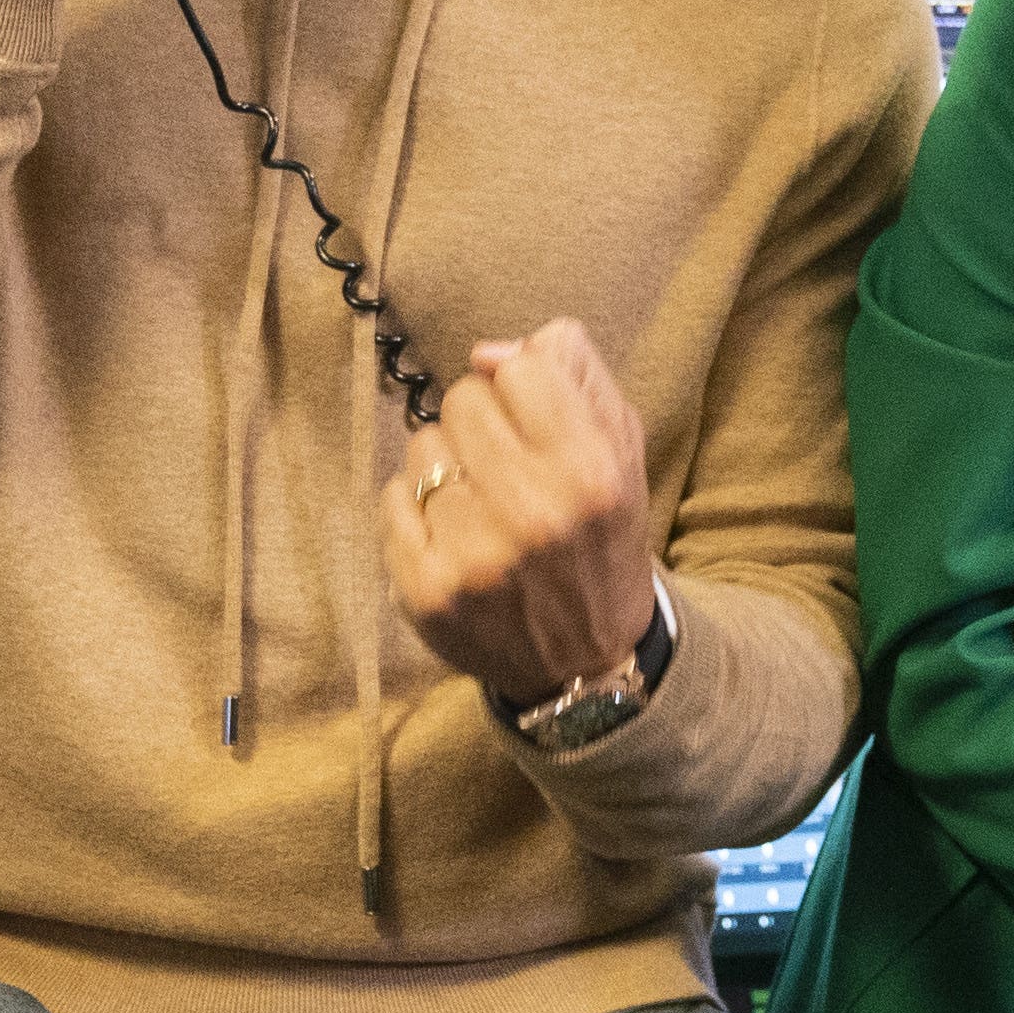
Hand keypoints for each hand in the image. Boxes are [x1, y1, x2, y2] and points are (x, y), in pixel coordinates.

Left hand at [381, 325, 663, 714]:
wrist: (586, 659)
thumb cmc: (599, 535)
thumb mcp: (621, 447)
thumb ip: (571, 372)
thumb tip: (487, 353)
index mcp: (590, 472)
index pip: (521, 366)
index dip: (524, 388)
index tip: (535, 422)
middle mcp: (533, 512)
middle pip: (463, 399)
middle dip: (482, 424)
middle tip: (506, 468)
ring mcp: (473, 555)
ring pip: (423, 447)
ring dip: (447, 466)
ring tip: (481, 506)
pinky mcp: (425, 590)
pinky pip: (392, 498)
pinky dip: (416, 509)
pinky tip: (453, 536)